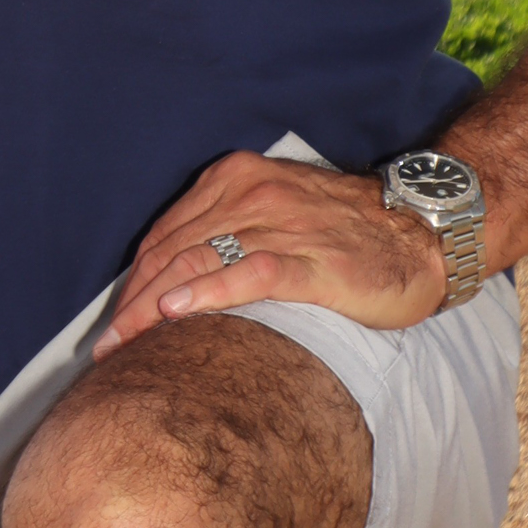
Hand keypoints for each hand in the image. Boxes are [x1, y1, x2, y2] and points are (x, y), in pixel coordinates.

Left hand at [95, 150, 448, 355]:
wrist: (421, 232)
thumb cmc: (344, 231)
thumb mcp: (274, 213)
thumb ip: (227, 234)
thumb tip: (172, 285)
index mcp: (235, 178)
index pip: (166, 233)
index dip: (133, 281)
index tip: (112, 324)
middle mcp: (252, 194)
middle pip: (173, 250)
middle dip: (133, 302)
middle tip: (106, 348)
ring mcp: (283, 224)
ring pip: (200, 261)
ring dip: (154, 306)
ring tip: (126, 345)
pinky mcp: (314, 260)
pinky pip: (250, 274)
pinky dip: (208, 292)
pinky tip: (177, 314)